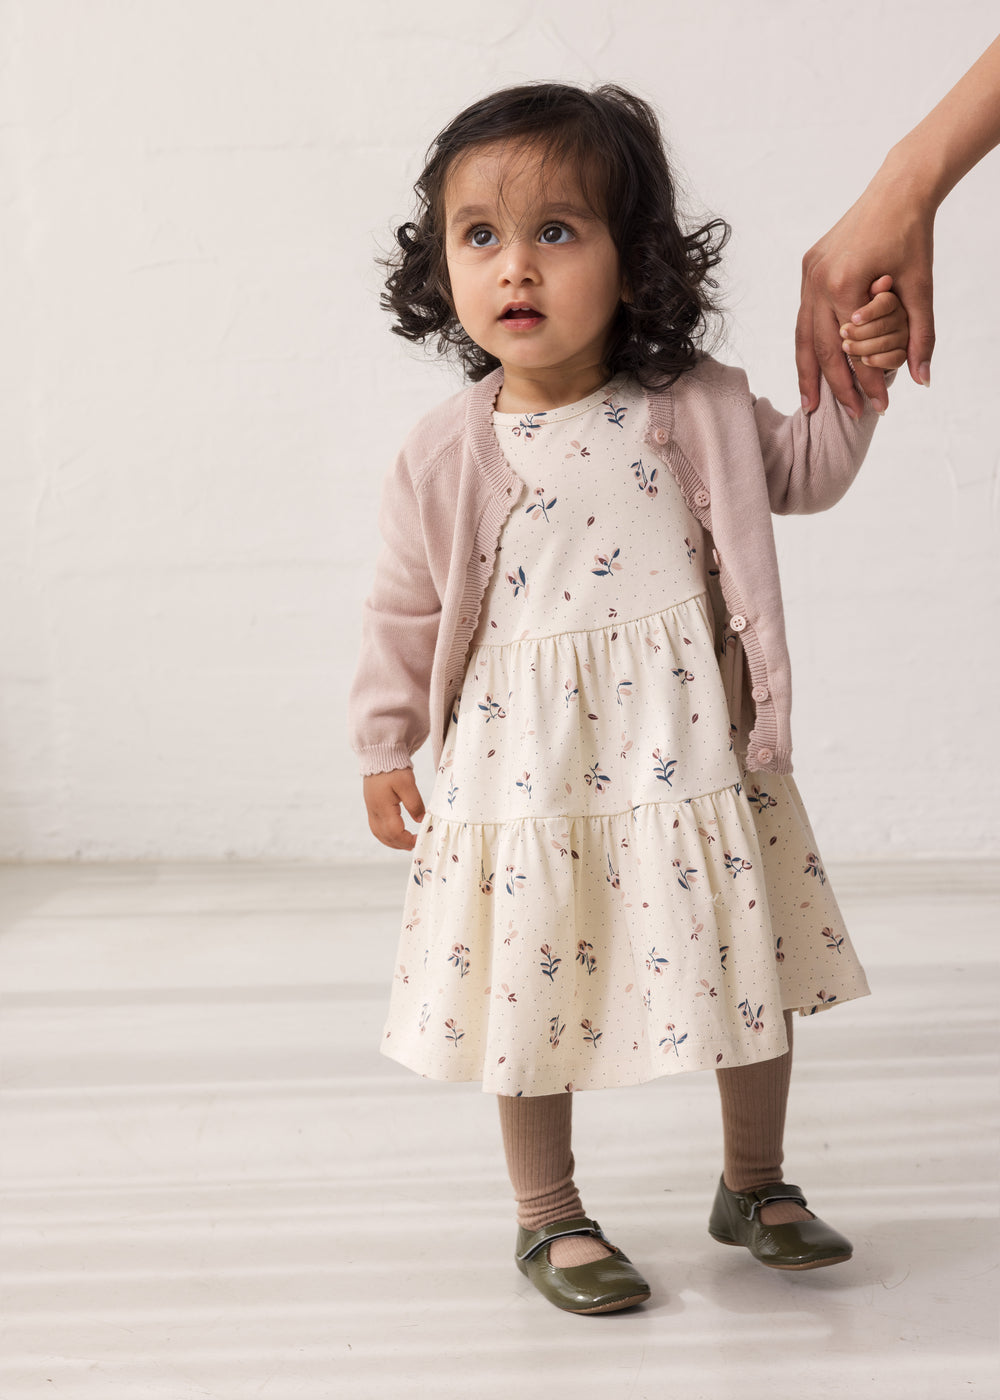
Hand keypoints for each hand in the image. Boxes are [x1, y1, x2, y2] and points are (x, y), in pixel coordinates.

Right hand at [363, 767, 425, 850]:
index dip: (407, 839)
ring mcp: (371, 810)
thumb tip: (421, 820)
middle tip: (415, 844)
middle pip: (386, 836)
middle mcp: (375, 811)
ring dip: (392, 842)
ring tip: (406, 844)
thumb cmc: (393, 768)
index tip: (419, 839)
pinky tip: (395, 835)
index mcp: (383, 807)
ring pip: (379, 834)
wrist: (379, 756)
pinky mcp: (371, 807)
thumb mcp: (407, 784)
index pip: (394, 832)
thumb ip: (414, 803)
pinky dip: (386, 835)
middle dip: (401, 844)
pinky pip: (376, 828)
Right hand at [796, 176, 934, 416]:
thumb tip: (923, 379)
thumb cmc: (912, 236)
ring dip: (809, 373)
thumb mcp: (922, 289)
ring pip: (804, 337)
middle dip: (836, 386)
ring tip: (812, 404)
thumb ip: (920, 336)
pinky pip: (804, 316)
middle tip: (849, 415)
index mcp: (846, 286)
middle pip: (823, 349)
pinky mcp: (808, 268)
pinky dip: (808, 344)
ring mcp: (809, 275)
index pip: (856, 349)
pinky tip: (811, 365)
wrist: (898, 191)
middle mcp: (819, 282)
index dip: (869, 381)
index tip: (880, 406)